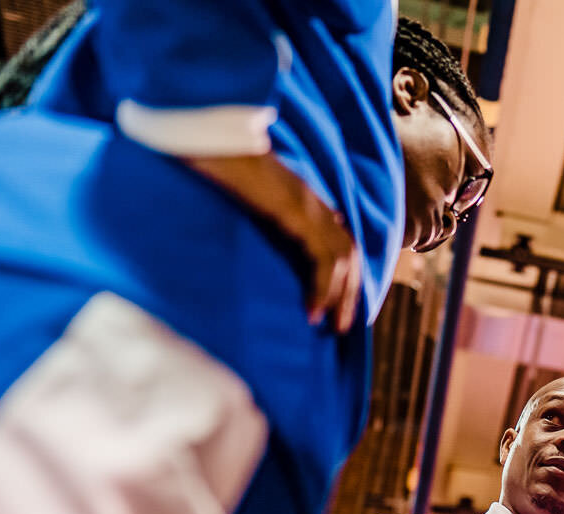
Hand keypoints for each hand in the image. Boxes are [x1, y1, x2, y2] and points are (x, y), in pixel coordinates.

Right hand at [179, 151, 363, 331]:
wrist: (212, 137)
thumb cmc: (221, 165)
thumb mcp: (251, 195)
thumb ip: (270, 213)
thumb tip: (271, 233)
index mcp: (307, 201)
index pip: (341, 242)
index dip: (346, 275)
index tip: (341, 304)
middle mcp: (315, 204)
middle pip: (350, 254)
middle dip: (351, 293)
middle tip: (343, 326)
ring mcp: (310, 207)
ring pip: (344, 259)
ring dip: (341, 297)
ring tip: (332, 325)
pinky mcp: (299, 213)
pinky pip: (324, 259)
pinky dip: (323, 288)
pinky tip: (312, 312)